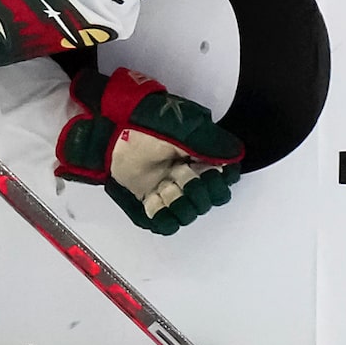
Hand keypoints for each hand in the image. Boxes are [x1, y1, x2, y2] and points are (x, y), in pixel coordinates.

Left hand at [54, 66, 241, 235]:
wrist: (110, 130)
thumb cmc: (146, 123)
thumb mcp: (183, 128)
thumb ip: (211, 144)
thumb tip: (236, 157)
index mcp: (200, 155)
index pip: (224, 178)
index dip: (221, 182)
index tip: (214, 175)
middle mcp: (187, 173)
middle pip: (208, 199)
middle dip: (200, 193)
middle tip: (183, 177)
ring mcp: (167, 187)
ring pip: (188, 212)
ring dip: (183, 205)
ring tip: (168, 190)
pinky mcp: (147, 198)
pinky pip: (164, 221)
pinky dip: (166, 221)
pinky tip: (162, 209)